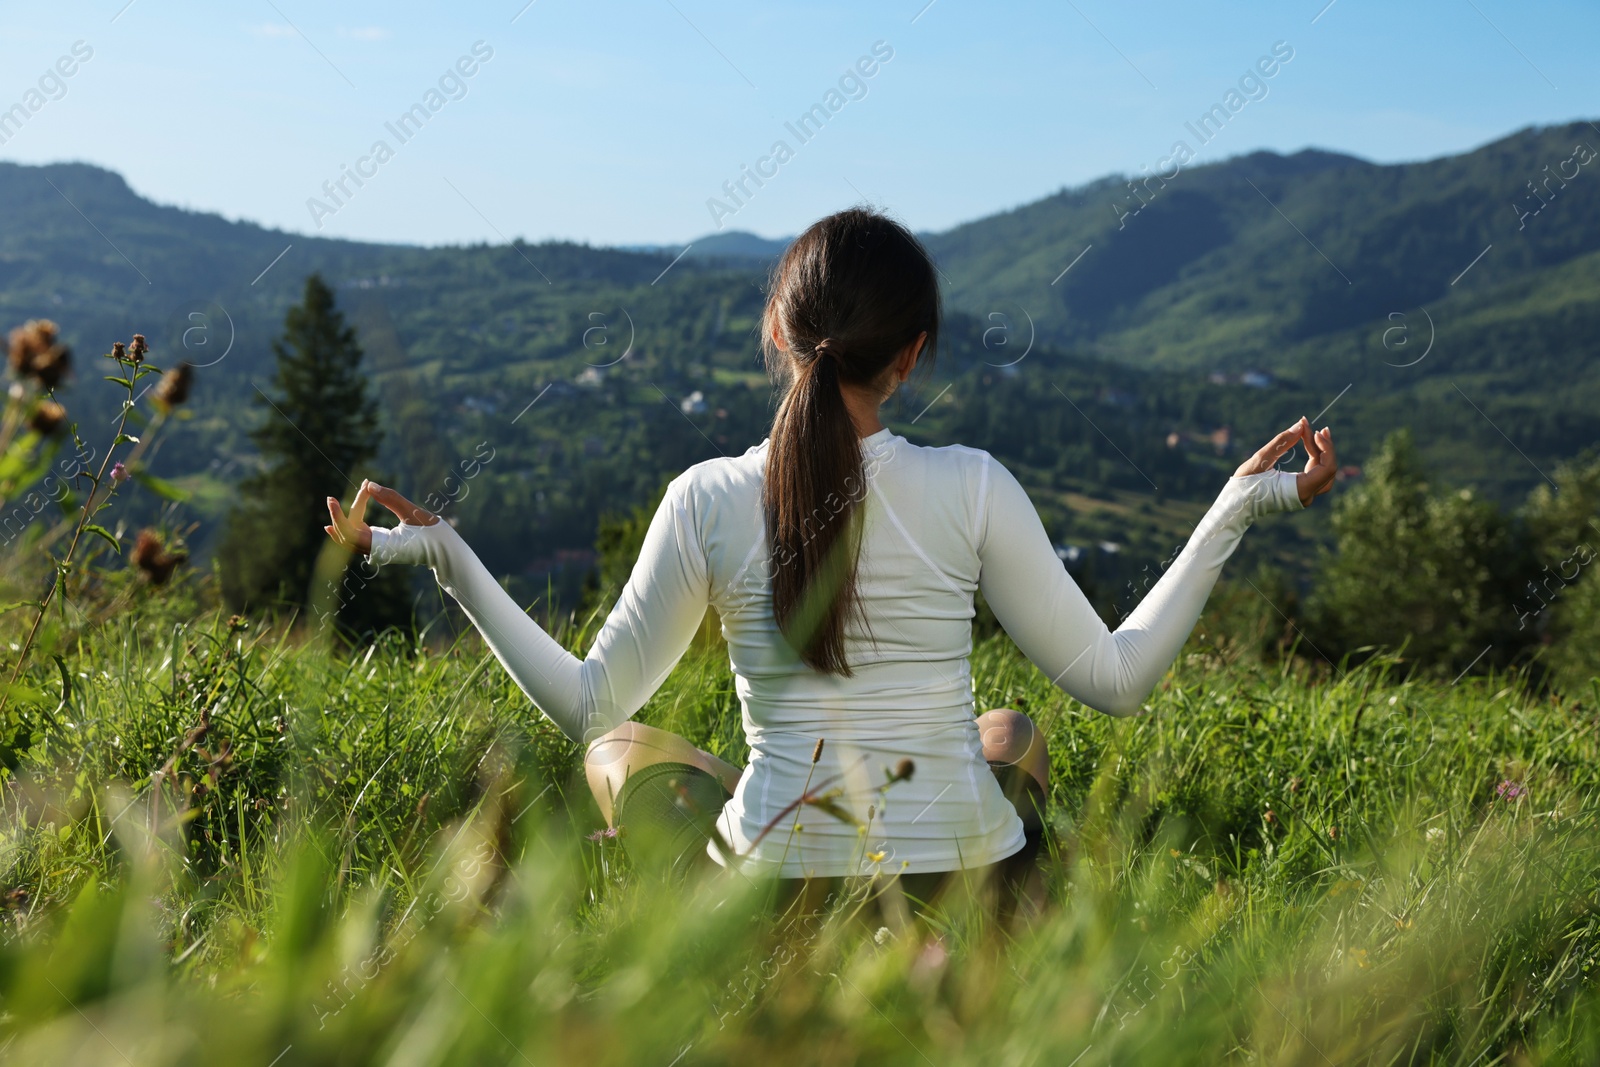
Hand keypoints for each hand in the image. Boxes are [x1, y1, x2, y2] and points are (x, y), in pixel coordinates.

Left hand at [324, 480, 439, 555]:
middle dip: (337, 516)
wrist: (445, 552)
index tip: (364, 486)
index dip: (354, 506)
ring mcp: (377, 550)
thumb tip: (368, 484)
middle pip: (346, 536)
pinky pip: (357, 540)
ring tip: (331, 508)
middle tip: (329, 498)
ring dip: (339, 524)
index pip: (352, 529)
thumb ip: (390, 498)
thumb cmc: (432, 534)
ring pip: (349, 541)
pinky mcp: (381, 547)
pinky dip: (346, 531)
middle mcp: (376, 551)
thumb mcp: (412, 513)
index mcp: (381, 547)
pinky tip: (334, 526)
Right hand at [1232, 416, 1336, 506]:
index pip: (1327, 467)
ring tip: (1318, 433)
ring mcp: (1304, 496)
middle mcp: (1306, 496)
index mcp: (1299, 490)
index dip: (1325, 447)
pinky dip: (1315, 459)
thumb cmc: (1245, 483)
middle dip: (1324, 447)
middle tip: (1316, 427)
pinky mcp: (1300, 492)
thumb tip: (1300, 425)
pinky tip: (1310, 444)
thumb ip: (1282, 442)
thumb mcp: (1261, 459)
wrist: (1235, 504)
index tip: (1314, 430)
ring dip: (1323, 453)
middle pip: (1328, 468)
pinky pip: (1316, 474)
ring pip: (1325, 472)